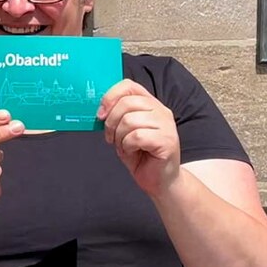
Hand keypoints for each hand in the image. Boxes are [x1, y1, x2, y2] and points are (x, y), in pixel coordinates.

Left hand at [98, 80, 180, 196]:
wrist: (159, 180)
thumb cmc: (141, 155)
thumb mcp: (124, 131)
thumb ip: (116, 116)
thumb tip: (100, 109)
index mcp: (150, 104)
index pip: (128, 86)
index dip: (110, 97)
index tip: (100, 114)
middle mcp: (161, 110)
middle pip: (126, 103)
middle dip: (111, 122)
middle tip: (111, 138)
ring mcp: (166, 125)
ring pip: (129, 120)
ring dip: (119, 137)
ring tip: (124, 146)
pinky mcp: (167, 141)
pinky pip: (137, 136)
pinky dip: (127, 146)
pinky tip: (132, 151)